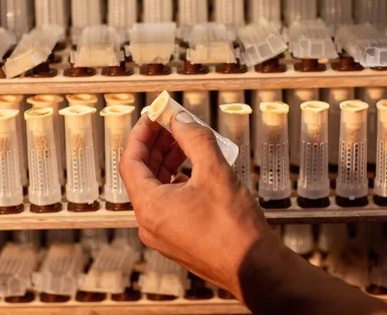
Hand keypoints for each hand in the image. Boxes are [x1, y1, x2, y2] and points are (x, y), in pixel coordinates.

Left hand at [119, 112, 274, 298]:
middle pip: (142, 174)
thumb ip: (195, 139)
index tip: (152, 117)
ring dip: (168, 162)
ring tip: (185, 142)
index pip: (130, 162)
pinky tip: (193, 170)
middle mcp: (150, 224)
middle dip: (156, 145)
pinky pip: (168, 203)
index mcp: (150, 208)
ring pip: (156, 188)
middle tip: (169, 124)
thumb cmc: (235, 231)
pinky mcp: (178, 239)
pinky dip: (177, 181)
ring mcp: (163, 234)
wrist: (256, 269)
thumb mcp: (215, 172)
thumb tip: (181, 120)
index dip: (140, 135)